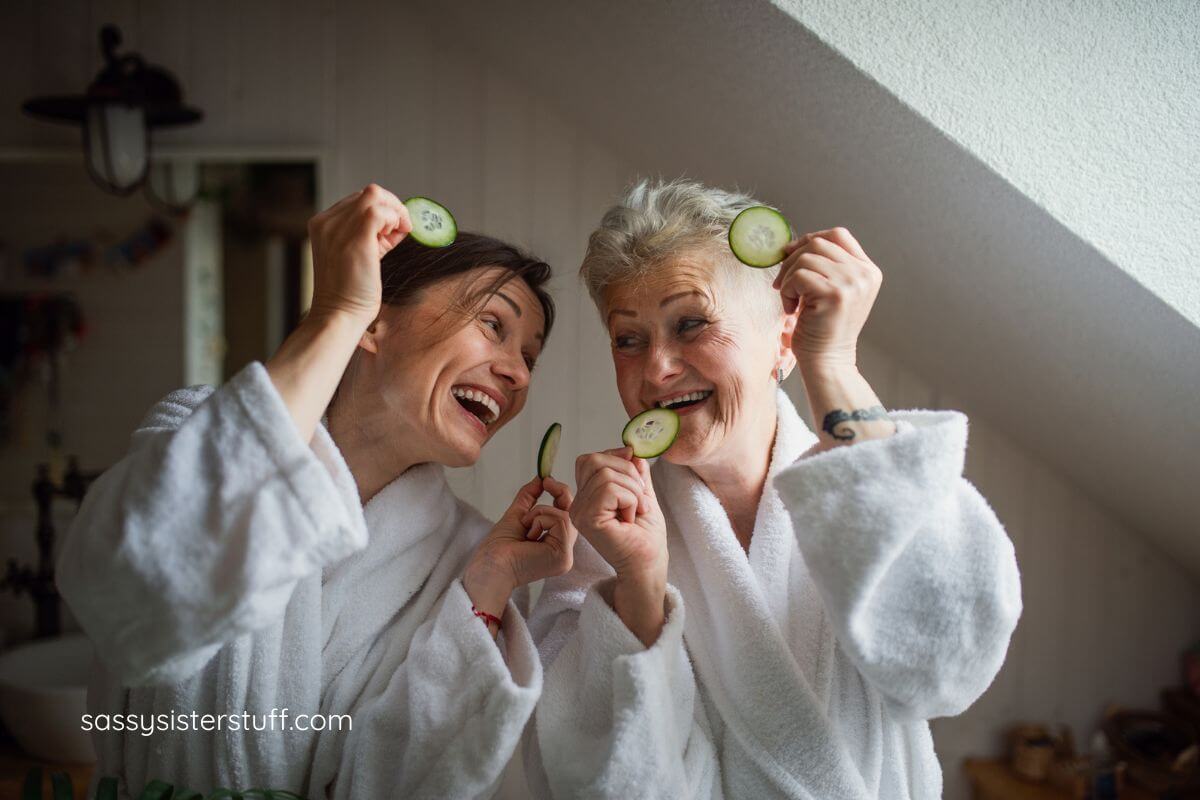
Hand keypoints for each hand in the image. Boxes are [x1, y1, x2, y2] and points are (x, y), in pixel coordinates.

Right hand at [306, 184, 411, 326]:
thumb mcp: (356, 256)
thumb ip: (371, 236)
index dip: (379, 212)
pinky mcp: (356, 237)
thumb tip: (397, 223)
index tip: (389, 235)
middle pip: (367, 194)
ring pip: (375, 196)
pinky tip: (396, 237)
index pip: (357, 202)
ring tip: (397, 236)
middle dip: (390, 209)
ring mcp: (339, 227)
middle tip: (398, 234)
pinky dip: (395, 218)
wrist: (339, 315)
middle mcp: (327, 222)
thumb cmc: (350, 293)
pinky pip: (380, 209)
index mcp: (322, 225)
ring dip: (395, 212)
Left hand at [463, 476, 577, 610]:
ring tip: (526, 525)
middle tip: (546, 483)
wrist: (490, 565)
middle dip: (559, 493)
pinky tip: (530, 534)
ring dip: (541, 512)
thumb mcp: (517, 514)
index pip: (569, 515)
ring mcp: (565, 556)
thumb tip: (540, 477)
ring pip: (565, 516)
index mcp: (555, 545)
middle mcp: (564, 552)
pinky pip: (561, 523)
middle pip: (572, 514)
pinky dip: (541, 520)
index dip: (562, 495)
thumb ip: (530, 497)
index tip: (547, 480)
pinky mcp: (563, 557)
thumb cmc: (498, 548)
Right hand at [571, 447, 666, 582]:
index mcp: (587, 496)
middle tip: (640, 497)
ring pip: (606, 474)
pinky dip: (630, 499)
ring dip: (633, 490)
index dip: (616, 458)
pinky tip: (631, 518)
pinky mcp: (588, 520)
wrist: (648, 564)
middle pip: (595, 460)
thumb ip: (635, 472)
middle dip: (627, 472)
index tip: (637, 475)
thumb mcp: (642, 493)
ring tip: (636, 511)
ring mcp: (580, 512)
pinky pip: (610, 489)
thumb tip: (631, 449)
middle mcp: (578, 503)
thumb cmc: (645, 536)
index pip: (590, 459)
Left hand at [772, 227, 881, 371]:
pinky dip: (787, 290)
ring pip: (806, 257)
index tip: (791, 255)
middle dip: (793, 259)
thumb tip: (791, 244)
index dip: (810, 239)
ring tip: (790, 300)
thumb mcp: (831, 290)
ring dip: (788, 277)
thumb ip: (825, 265)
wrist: (827, 362)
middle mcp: (864, 274)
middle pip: (819, 242)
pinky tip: (791, 309)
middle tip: (783, 283)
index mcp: (868, 271)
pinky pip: (799, 275)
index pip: (838, 235)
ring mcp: (852, 283)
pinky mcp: (835, 294)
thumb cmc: (822, 328)